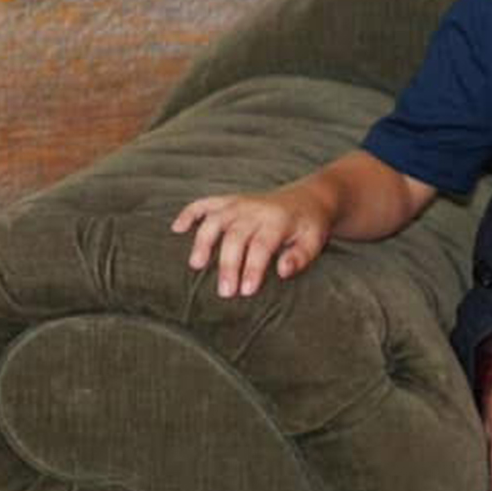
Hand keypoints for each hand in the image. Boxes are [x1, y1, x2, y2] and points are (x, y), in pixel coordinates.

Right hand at [173, 191, 329, 299]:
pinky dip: (190, 213)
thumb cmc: (310, 226)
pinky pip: (205, 203)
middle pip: (235, 237)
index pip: (262, 246)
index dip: (252, 268)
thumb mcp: (315, 242)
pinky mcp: (230, 201)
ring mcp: (240, 204)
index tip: (247, 291)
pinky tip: (176, 229)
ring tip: (196, 265)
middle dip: (228, 265)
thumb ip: (300, 257)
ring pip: (215, 220)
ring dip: (203, 241)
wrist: (310, 197)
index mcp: (278, 221)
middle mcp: (255, 210)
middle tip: (225, 292)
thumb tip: (282, 272)